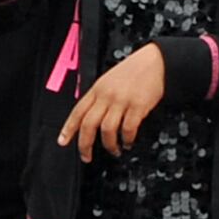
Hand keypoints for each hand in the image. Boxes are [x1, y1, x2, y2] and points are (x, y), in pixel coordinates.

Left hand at [59, 44, 167, 158]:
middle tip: (87, 157)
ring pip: (107, 130)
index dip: (68, 129)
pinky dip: (127, 139)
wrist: (155, 61)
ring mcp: (122, 101)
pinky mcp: (138, 106)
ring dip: (109, 145)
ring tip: (114, 150)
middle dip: (85, 144)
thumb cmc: (134, 71)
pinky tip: (128, 142)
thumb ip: (100, 98)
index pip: (78, 111)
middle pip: (89, 124)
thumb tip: (92, 119)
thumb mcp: (109, 81)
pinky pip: (128, 128)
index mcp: (97, 89)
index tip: (63, 141)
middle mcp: (107, 95)